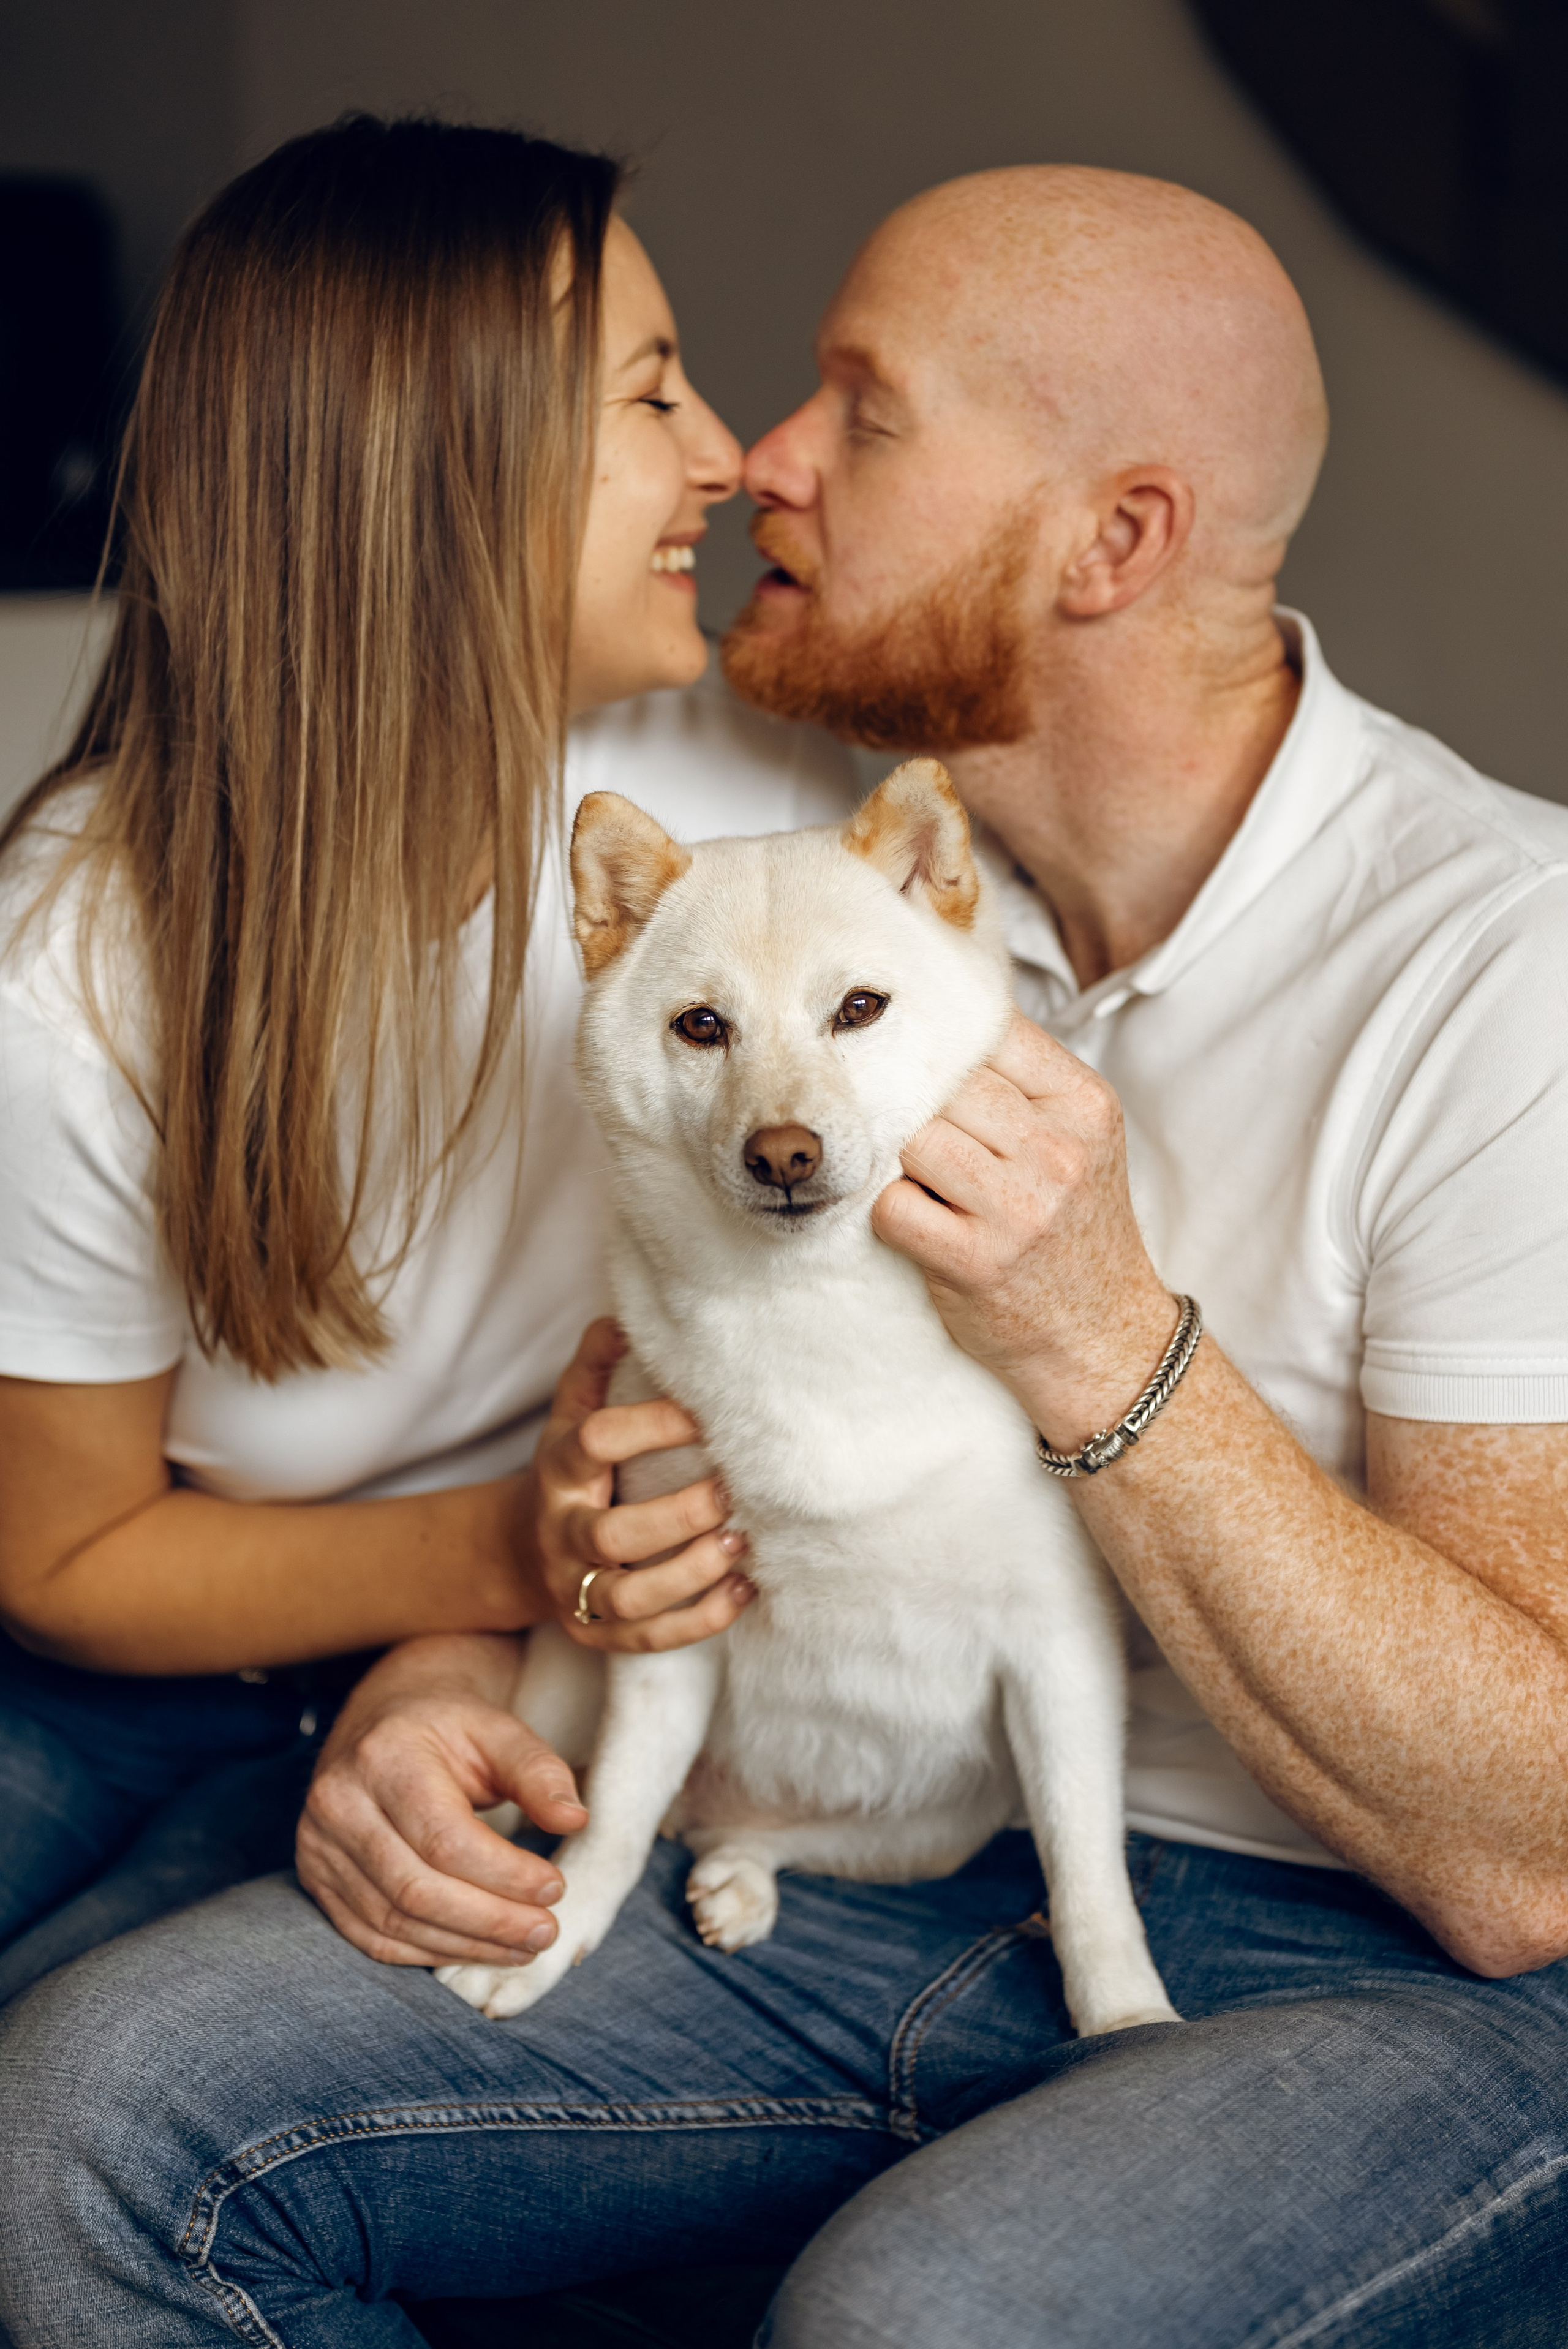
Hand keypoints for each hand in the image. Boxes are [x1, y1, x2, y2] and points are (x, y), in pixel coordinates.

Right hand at [297, 1636, 587, 1965]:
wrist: (385, 1717)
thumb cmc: (450, 1727)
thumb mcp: (499, 1730)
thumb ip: (539, 1773)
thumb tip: (575, 1820)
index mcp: (383, 1757)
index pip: (444, 1838)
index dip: (503, 1874)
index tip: (555, 1887)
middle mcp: (338, 1803)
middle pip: (415, 1888)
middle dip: (489, 1921)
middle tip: (546, 1931)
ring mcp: (318, 1845)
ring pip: (392, 1920)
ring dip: (464, 1945)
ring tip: (522, 1946)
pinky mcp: (316, 1877)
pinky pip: (370, 1935)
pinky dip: (426, 1951)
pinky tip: (475, 1949)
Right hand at [533, 1319, 754, 1650]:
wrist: (521, 1551)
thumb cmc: (569, 1472)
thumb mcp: (570, 1415)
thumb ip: (596, 1367)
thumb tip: (623, 1318)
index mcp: (559, 1470)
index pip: (596, 1442)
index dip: (651, 1425)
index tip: (705, 1416)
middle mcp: (562, 1533)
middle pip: (611, 1535)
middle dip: (680, 1515)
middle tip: (733, 1488)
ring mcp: (576, 1589)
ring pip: (629, 1598)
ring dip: (692, 1572)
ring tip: (742, 1542)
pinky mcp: (597, 1634)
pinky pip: (649, 1639)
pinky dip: (700, 1620)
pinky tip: (744, 1590)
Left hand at [871, 1012, 1175, 1445]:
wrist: (1104, 1337)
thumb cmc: (1076, 1229)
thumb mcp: (1080, 1139)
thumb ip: (1021, 1082)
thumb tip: (929, 1024)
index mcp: (1084, 1105)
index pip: (986, 1030)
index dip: (943, 1046)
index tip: (927, 1066)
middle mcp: (1057, 1151)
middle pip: (940, 1085)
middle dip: (921, 1109)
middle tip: (928, 1140)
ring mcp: (1016, 1208)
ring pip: (912, 1139)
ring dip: (904, 1162)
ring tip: (930, 1185)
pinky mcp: (972, 1261)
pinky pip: (891, 1205)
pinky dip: (892, 1212)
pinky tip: (922, 1225)